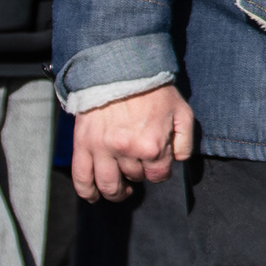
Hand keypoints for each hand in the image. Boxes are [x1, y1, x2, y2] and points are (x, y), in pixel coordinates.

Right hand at [72, 85, 195, 203]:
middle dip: (139, 174)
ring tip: (120, 189)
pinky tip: (93, 195)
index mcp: (152, 145)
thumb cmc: (153, 91)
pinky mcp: (83, 145)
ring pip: (107, 185)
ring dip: (116, 192)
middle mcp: (126, 151)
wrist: (119, 70)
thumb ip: (185, 140)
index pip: (158, 176)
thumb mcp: (181, 112)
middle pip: (134, 178)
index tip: (157, 165)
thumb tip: (179, 161)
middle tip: (139, 166)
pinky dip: (86, 191)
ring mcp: (102, 150)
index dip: (159, 172)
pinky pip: (81, 177)